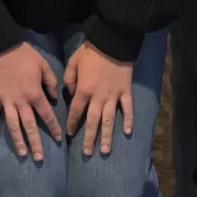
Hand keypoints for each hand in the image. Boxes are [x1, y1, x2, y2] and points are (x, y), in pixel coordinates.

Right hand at [0, 42, 62, 161]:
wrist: (1, 46)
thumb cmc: (24, 55)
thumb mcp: (43, 65)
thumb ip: (51, 82)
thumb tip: (53, 96)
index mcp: (35, 94)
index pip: (46, 115)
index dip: (53, 128)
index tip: (58, 139)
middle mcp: (21, 101)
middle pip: (29, 126)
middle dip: (35, 143)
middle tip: (39, 158)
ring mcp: (6, 100)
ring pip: (12, 124)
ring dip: (17, 139)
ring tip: (22, 153)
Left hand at [64, 42, 133, 156]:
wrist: (112, 43)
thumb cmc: (90, 52)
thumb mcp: (73, 62)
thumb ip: (69, 79)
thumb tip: (71, 94)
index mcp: (84, 90)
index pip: (76, 111)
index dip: (72, 123)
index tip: (69, 134)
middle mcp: (98, 97)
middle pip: (93, 122)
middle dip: (89, 138)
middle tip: (87, 153)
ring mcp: (114, 96)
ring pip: (109, 120)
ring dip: (107, 136)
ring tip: (104, 150)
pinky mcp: (126, 92)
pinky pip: (128, 109)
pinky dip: (128, 121)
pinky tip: (127, 132)